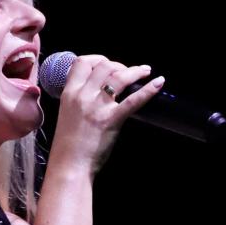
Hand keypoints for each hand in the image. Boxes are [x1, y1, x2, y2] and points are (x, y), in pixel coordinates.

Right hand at [51, 55, 163, 174]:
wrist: (69, 165)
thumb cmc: (68, 146)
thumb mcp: (67, 115)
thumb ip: (78, 101)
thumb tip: (95, 92)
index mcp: (69, 94)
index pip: (81, 62)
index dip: (97, 59)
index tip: (107, 64)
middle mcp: (82, 96)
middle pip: (103, 66)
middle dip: (118, 65)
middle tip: (127, 72)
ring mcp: (97, 107)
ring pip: (118, 77)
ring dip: (134, 71)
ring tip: (145, 71)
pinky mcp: (111, 120)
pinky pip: (133, 100)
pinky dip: (148, 90)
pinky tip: (158, 83)